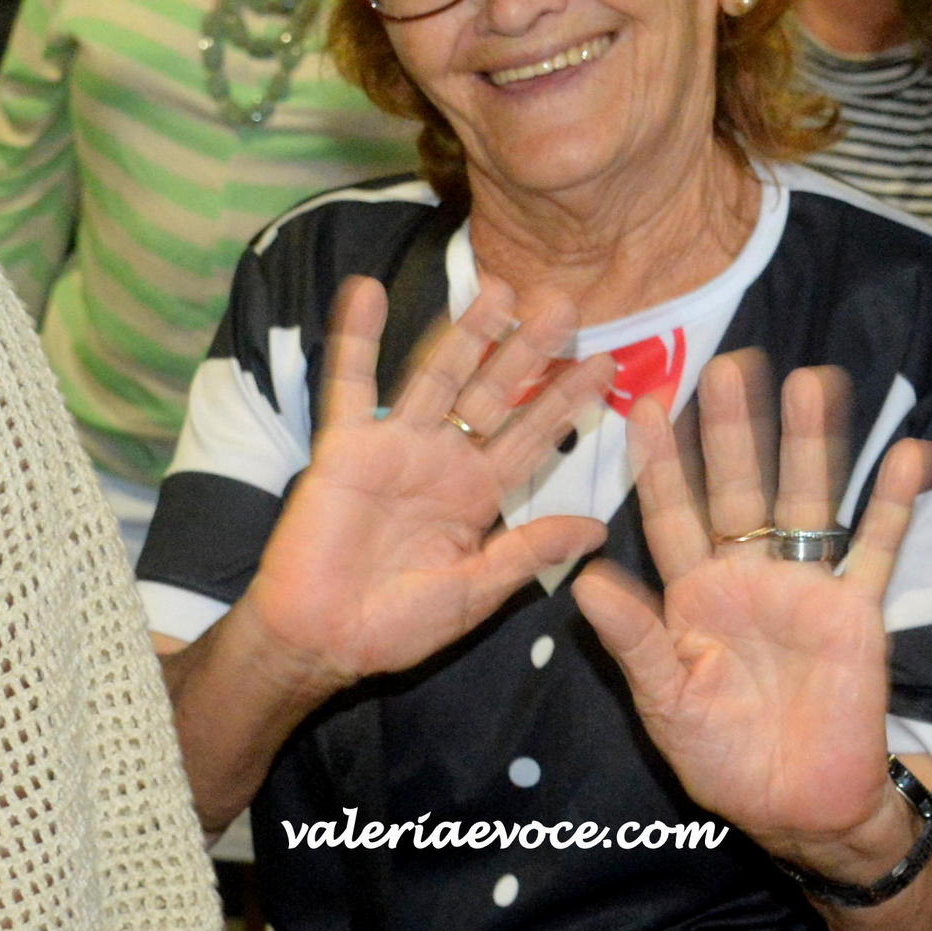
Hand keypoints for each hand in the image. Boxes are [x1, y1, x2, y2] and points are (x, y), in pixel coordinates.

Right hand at [250, 275, 610, 690]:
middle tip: (566, 306)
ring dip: (466, 332)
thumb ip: (529, 552)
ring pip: (438, 376)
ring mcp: (396, 446)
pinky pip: (348, 384)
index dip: (567, 403)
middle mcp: (444, 460)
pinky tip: (367, 291)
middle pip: (494, 394)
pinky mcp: (345, 446)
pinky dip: (356, 338)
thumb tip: (598, 528)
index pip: (533, 436)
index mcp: (479, 493)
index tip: (609, 366)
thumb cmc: (399, 625)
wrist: (322, 641)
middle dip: (529, 353)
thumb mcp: (477, 591)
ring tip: (499, 288)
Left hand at [573, 351, 931, 873]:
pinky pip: (877, 547)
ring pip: (806, 500)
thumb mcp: (666, 702)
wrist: (798, 808)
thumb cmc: (720, 757)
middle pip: (737, 488)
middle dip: (732, 429)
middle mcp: (746, 575)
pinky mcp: (856, 610)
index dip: (658, 462)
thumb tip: (586, 581)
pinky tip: (910, 451)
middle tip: (729, 365)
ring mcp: (804, 586)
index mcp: (692, 594)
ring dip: (809, 444)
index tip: (643, 403)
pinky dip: (894, 502)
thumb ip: (635, 640)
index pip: (670, 514)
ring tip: (812, 380)